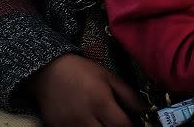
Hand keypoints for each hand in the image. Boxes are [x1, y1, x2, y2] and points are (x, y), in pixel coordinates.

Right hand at [26, 54, 143, 126]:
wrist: (49, 71)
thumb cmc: (82, 72)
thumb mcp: (109, 77)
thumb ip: (128, 95)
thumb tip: (144, 109)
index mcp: (101, 103)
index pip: (122, 125)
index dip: (130, 126)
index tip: (133, 123)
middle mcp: (85, 118)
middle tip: (117, 123)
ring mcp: (70, 126)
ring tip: (104, 122)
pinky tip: (90, 124)